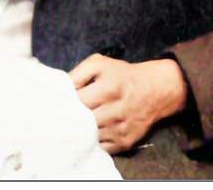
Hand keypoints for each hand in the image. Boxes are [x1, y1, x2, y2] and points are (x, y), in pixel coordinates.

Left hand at [69, 55, 188, 153]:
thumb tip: (60, 88)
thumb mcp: (99, 64)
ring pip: (90, 136)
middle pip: (83, 120)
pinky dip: (93, 141)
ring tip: (75, 122)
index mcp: (109, 89)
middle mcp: (116, 112)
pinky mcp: (125, 142)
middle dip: (71, 117)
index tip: (58, 101)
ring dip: (81, 130)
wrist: (154, 90)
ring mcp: (121, 130)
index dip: (66, 101)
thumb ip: (77, 74)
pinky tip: (89, 132)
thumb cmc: (122, 75)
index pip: (78, 101)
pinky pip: (101, 147)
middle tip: (62, 113)